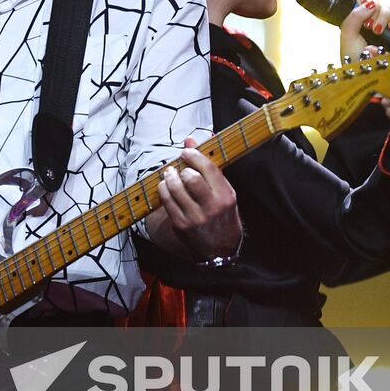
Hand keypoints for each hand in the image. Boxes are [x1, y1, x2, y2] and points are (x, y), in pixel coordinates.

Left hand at [148, 137, 241, 261]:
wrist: (220, 250)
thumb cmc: (223, 216)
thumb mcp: (224, 193)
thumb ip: (209, 167)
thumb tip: (193, 140)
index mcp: (226, 196)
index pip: (209, 169)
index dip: (194, 156)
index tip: (186, 152)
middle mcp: (211, 207)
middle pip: (191, 178)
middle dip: (181, 168)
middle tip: (178, 166)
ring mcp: (195, 217)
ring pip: (176, 189)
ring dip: (169, 177)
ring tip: (169, 173)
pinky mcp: (181, 225)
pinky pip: (167, 202)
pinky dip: (163, 189)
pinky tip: (165, 186)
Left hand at [339, 0, 389, 59]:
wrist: (366, 72)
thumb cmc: (353, 56)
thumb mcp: (347, 35)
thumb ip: (354, 17)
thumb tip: (369, 3)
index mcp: (355, 17)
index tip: (359, 2)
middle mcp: (369, 19)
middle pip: (375, 1)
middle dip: (372, 10)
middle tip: (367, 25)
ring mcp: (384, 26)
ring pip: (387, 9)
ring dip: (382, 17)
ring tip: (376, 31)